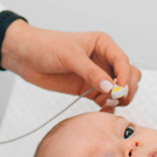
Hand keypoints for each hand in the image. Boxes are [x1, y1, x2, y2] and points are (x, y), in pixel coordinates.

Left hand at [0, 21, 141, 110]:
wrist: (26, 57)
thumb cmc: (46, 46)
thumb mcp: (69, 56)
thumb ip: (90, 72)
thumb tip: (110, 87)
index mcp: (103, 44)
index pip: (123, 61)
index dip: (125, 76)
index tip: (119, 89)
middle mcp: (104, 60)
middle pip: (129, 76)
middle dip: (126, 88)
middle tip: (113, 98)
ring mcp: (98, 76)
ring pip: (121, 90)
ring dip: (119, 99)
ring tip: (105, 104)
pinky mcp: (90, 89)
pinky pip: (107, 100)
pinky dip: (108, 107)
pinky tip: (101, 111)